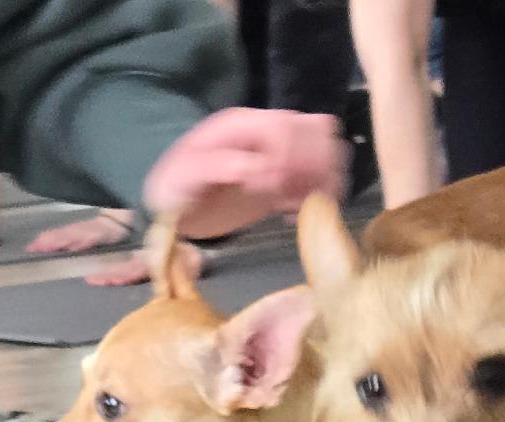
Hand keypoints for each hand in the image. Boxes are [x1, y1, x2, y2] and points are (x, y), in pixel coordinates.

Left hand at [143, 108, 348, 238]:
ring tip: (298, 206)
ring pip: (328, 148)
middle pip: (316, 130)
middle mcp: (267, 131)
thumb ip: (216, 166)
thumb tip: (253, 168)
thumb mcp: (184, 176)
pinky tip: (299, 212)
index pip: (284, 127)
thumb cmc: (177, 189)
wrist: (179, 206)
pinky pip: (324, 174)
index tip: (273, 192)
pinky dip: (323, 194)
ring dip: (325, 180)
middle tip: (291, 198)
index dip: (288, 160)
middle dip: (313, 168)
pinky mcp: (290, 176)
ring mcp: (283, 151)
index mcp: (241, 125)